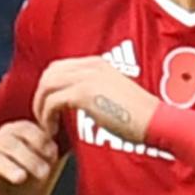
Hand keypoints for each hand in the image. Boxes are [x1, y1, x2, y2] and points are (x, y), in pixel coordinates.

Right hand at [0, 120, 61, 194]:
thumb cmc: (19, 181)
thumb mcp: (38, 169)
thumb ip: (47, 159)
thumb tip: (52, 153)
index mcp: (10, 133)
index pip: (23, 128)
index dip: (39, 140)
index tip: (52, 155)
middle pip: (8, 142)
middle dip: (28, 157)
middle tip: (43, 173)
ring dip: (8, 168)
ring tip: (20, 178)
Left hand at [32, 56, 158, 146]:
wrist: (154, 121)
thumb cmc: (137, 115)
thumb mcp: (113, 92)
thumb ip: (94, 90)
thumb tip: (75, 100)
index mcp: (98, 63)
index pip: (59, 67)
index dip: (49, 87)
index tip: (48, 107)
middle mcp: (91, 66)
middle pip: (49, 74)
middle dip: (40, 96)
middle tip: (43, 117)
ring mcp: (87, 78)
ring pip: (46, 87)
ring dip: (40, 108)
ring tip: (47, 126)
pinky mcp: (84, 94)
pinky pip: (52, 102)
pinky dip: (47, 117)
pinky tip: (53, 131)